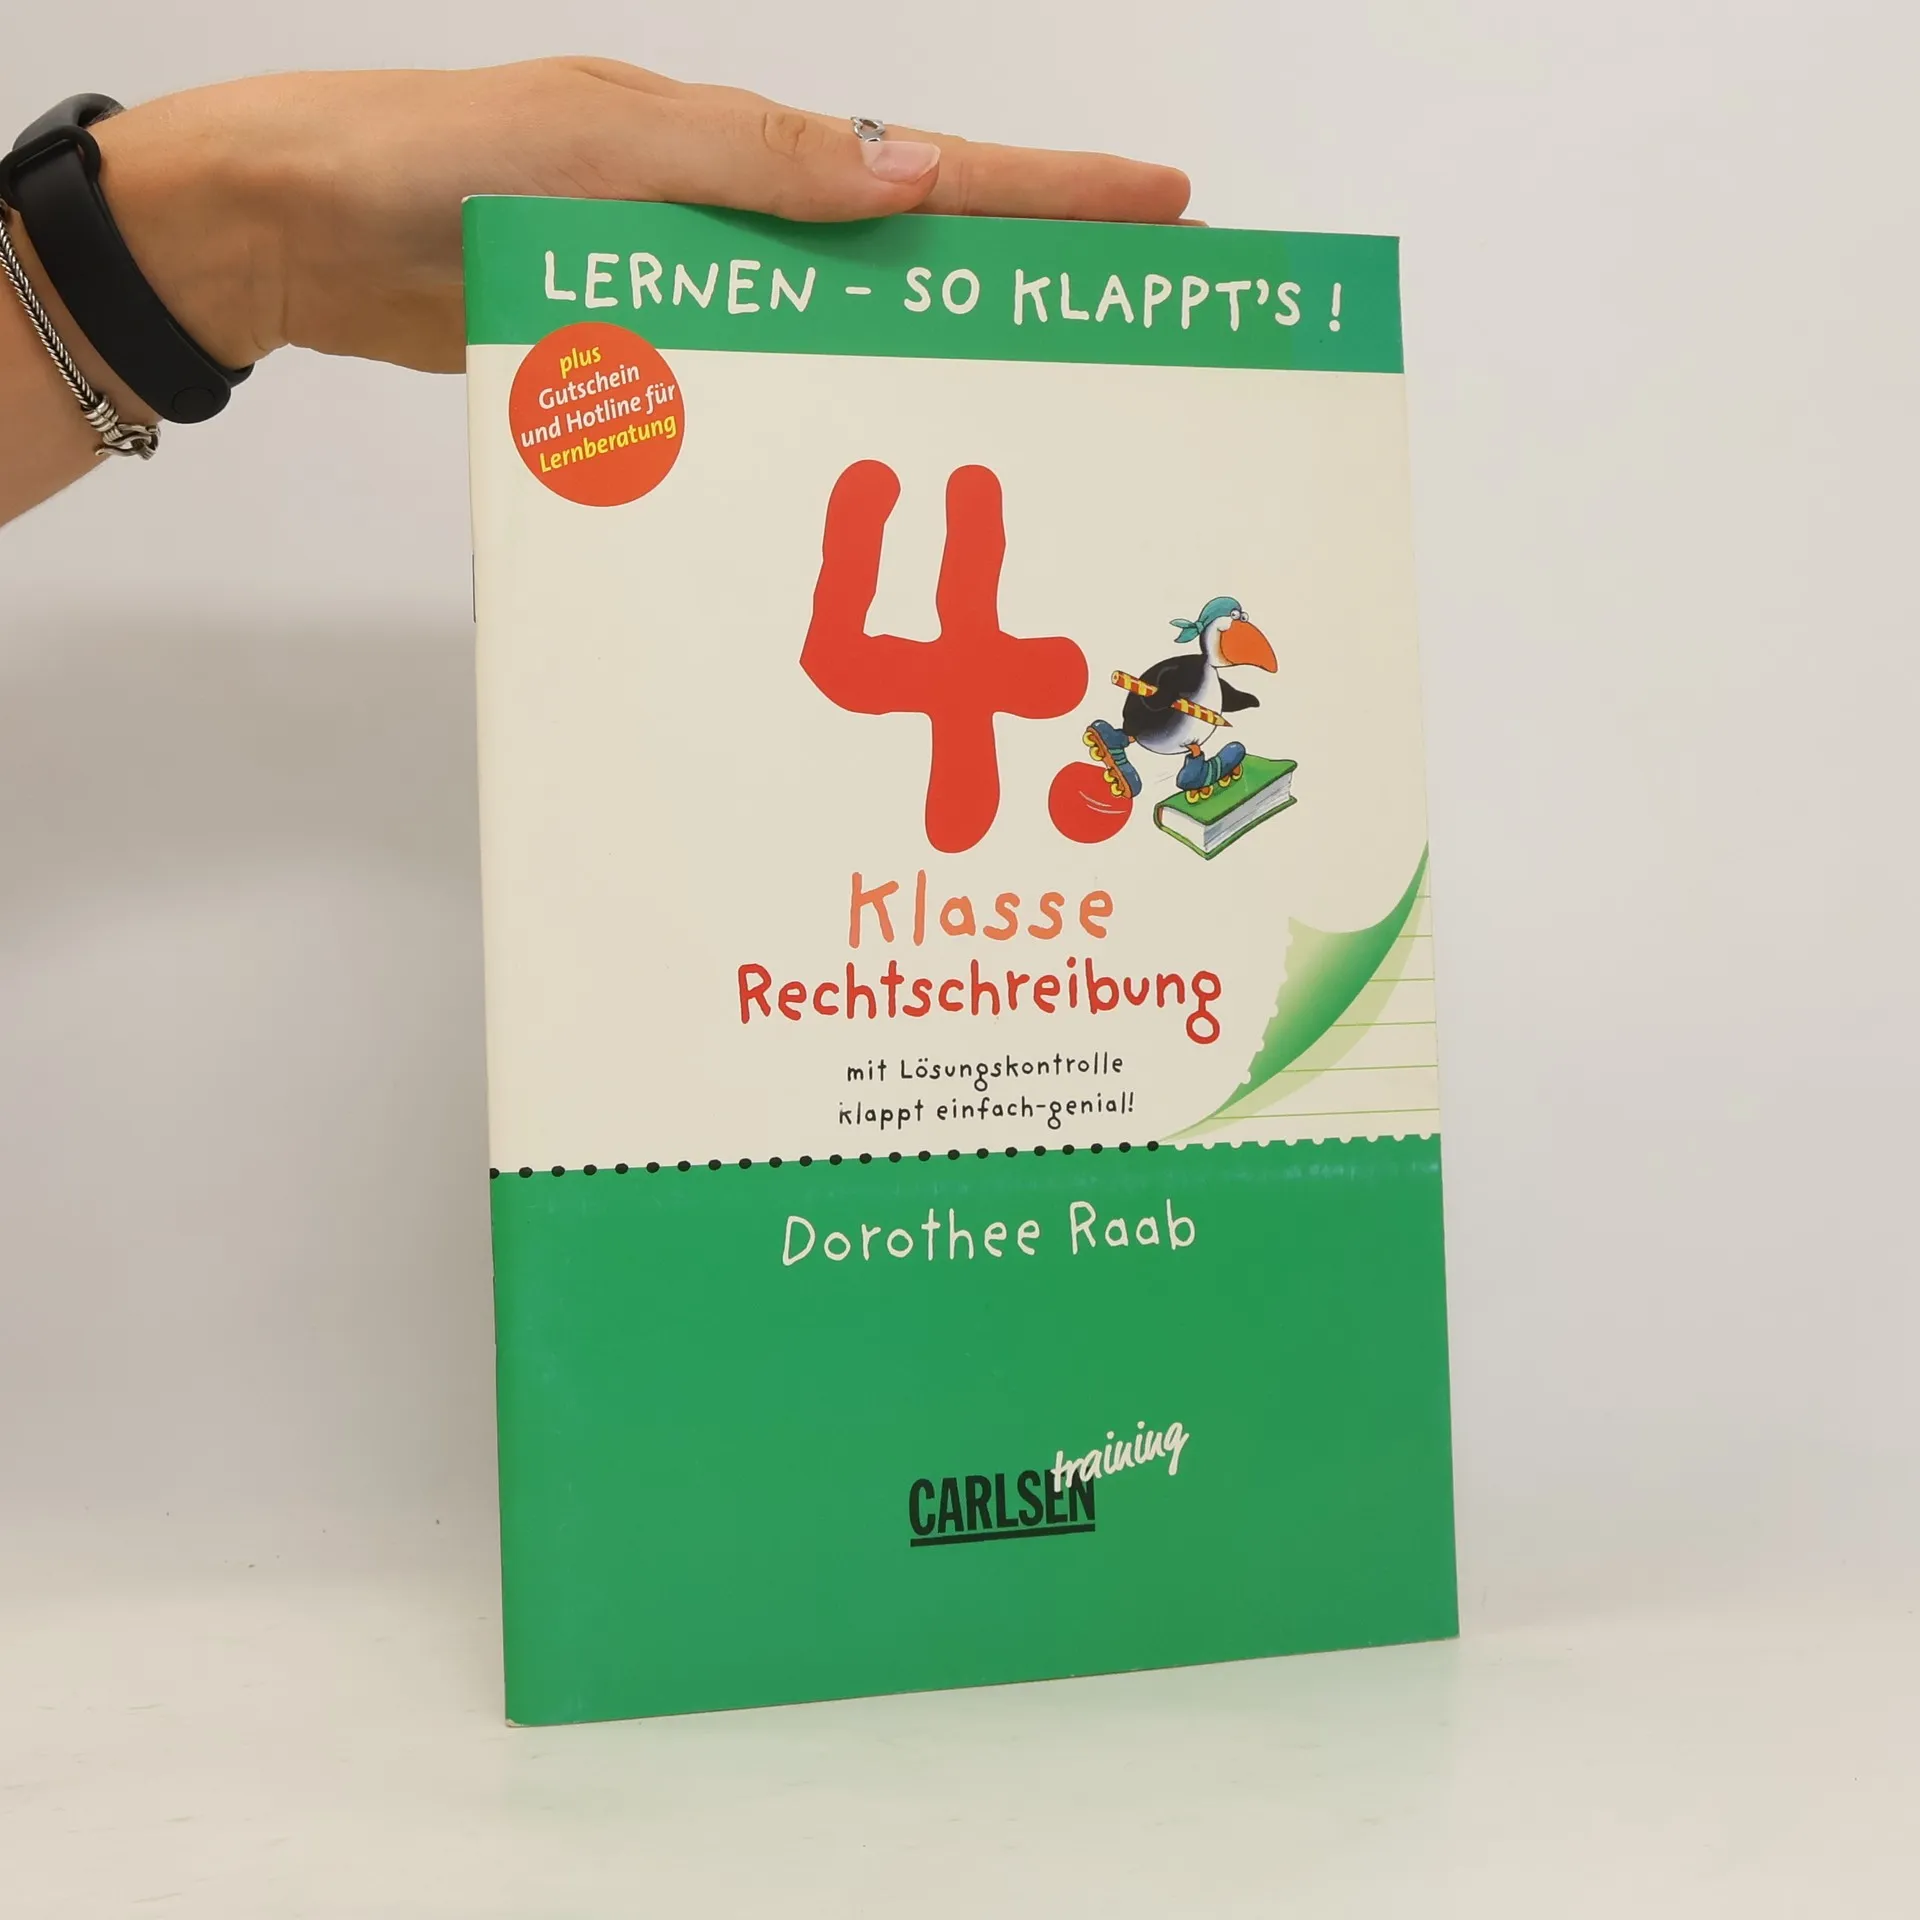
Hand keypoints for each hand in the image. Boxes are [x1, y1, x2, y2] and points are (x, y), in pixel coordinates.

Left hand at [91, 61, 1192, 376]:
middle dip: (1016, 293)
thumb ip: (754, 165)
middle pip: (905, 265)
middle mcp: (735, 223)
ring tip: (1020, 433)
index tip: (1161, 206)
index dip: (1048, 191)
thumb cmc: (434, 160)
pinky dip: (814, 423)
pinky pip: (757, 393)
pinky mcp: (647, 363)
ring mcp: (694, 297)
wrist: (298, 230)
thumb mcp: (606, 146)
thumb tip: (912, 177)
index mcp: (746, 151)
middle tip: (1118, 338)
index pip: (928, 173)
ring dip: (922, 379)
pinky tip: (857, 475)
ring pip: (838, 343)